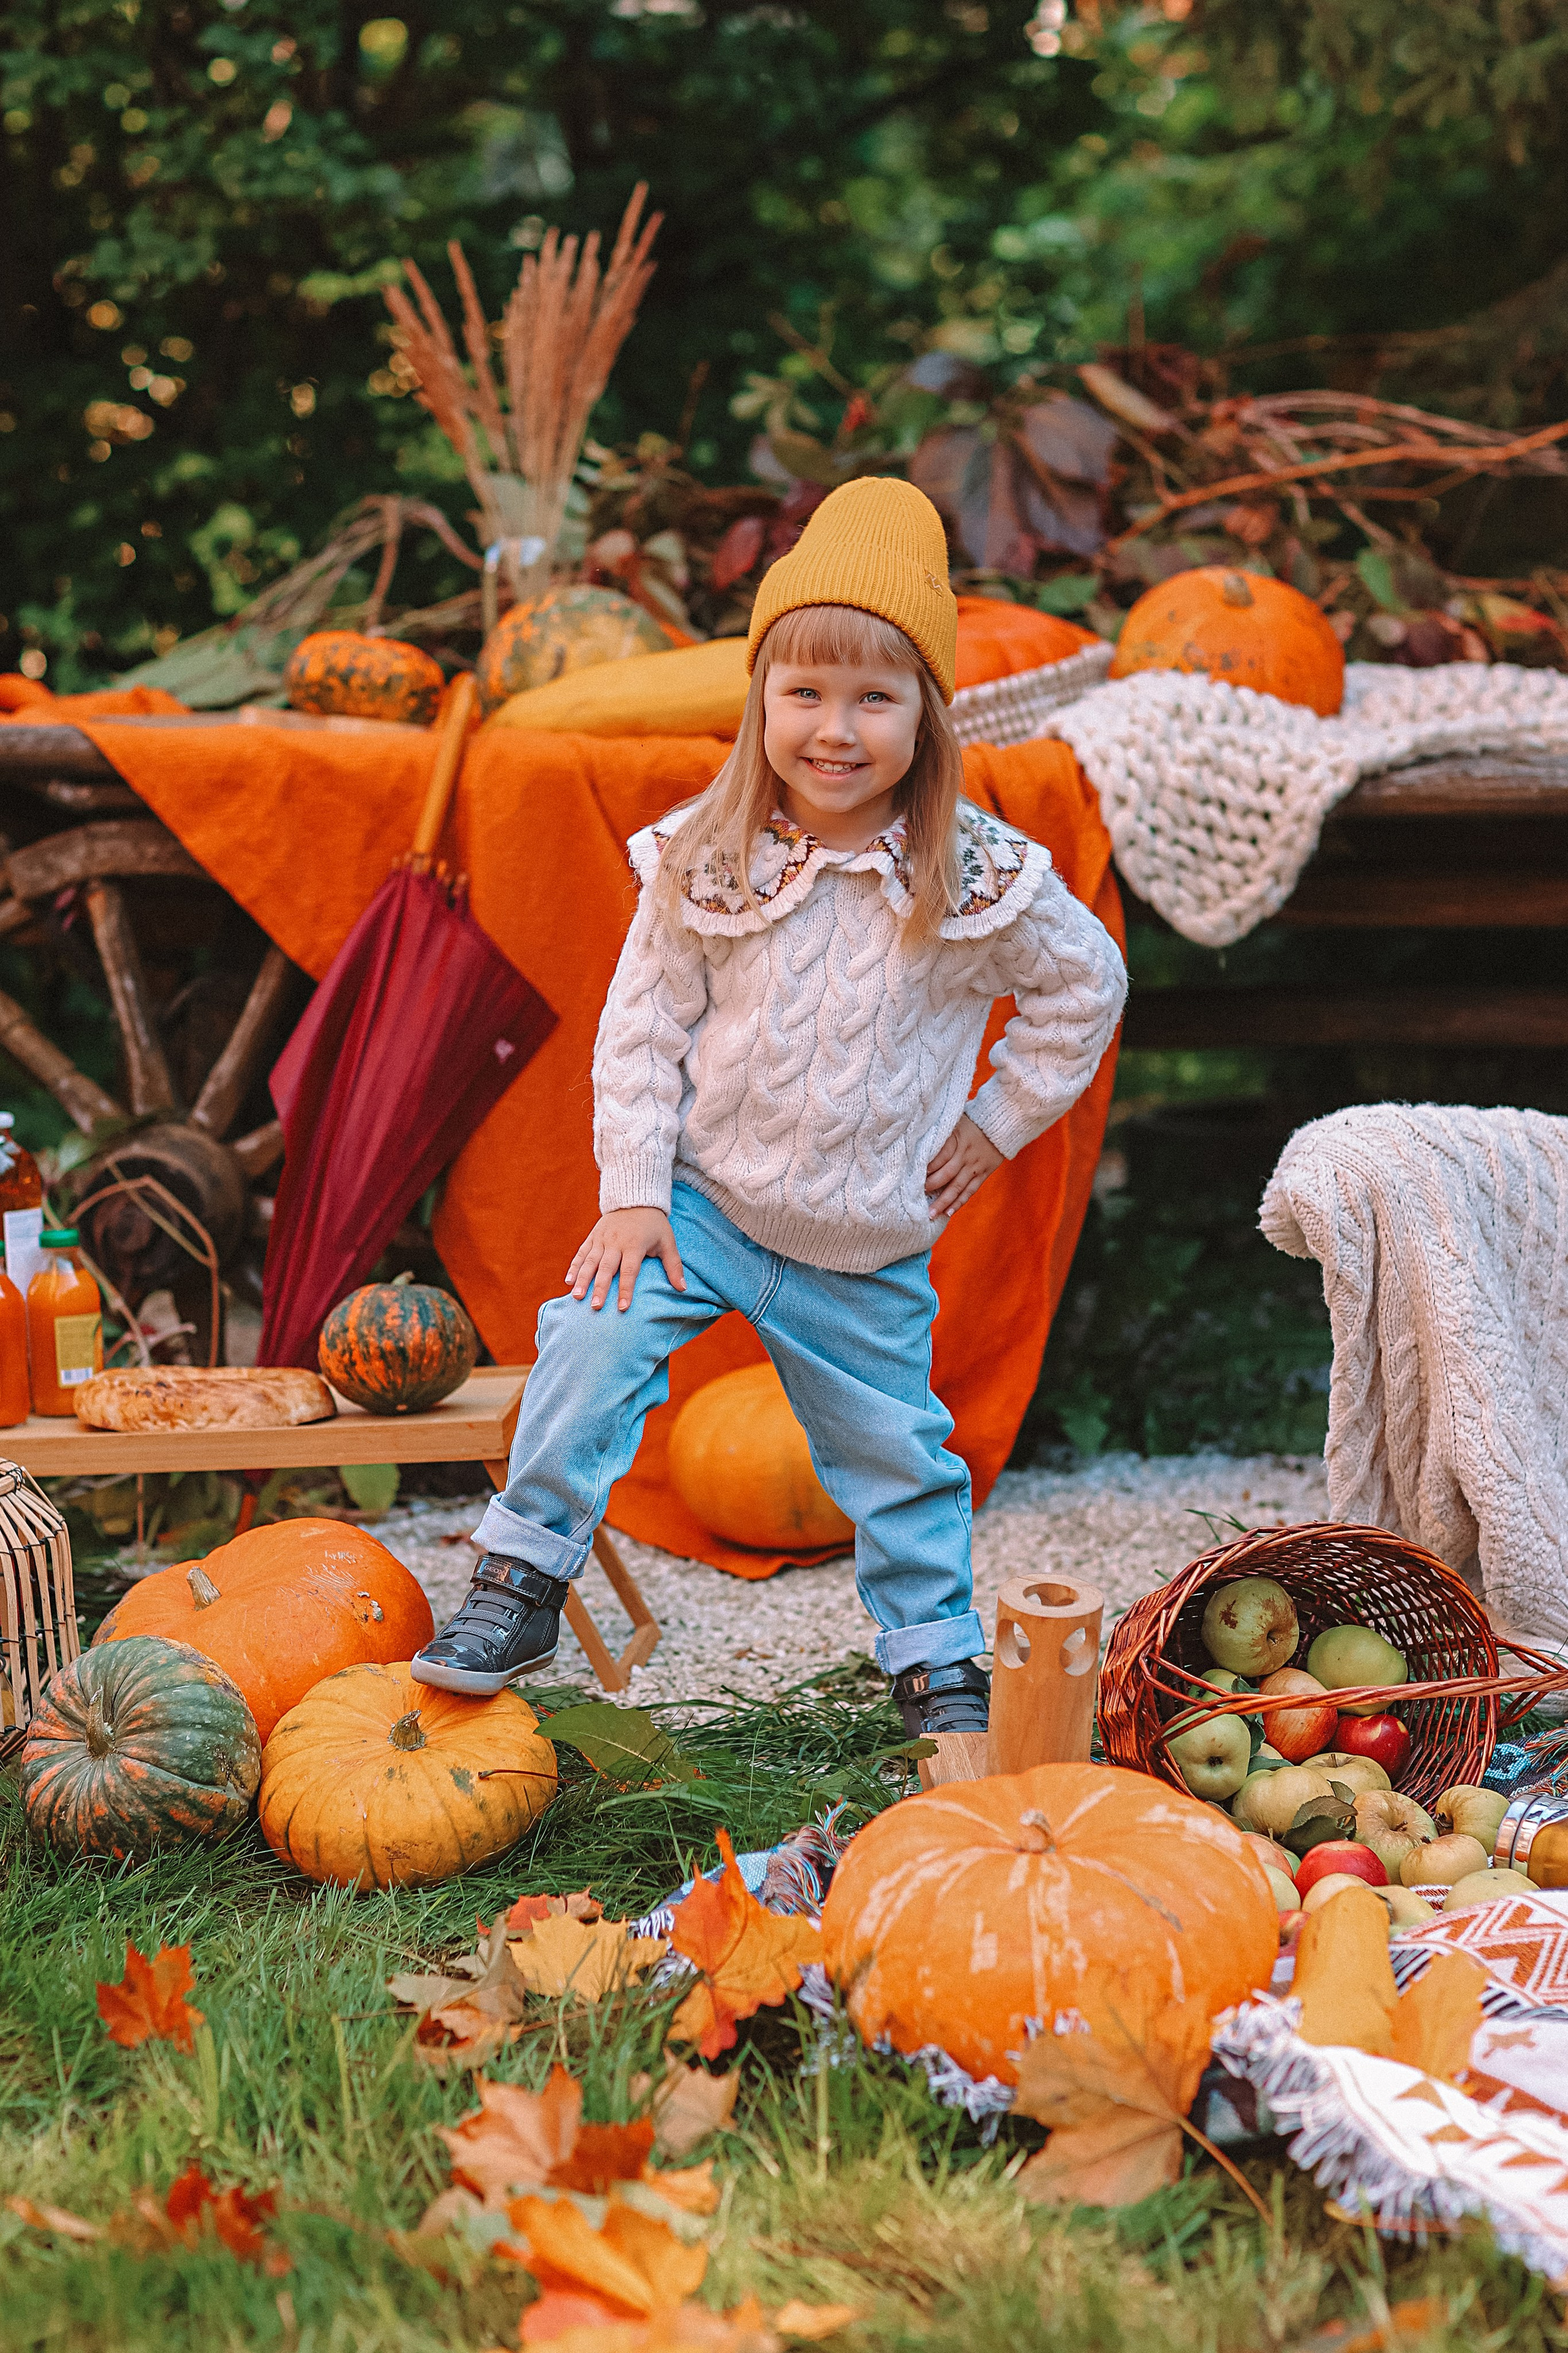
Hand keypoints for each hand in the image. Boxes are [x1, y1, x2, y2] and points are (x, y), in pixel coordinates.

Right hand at [566, 1207, 685, 1312]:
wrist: (635, 1198)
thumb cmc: (654, 1224)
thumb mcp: (668, 1242)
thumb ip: (674, 1266)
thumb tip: (682, 1289)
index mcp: (634, 1245)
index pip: (630, 1271)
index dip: (626, 1290)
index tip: (623, 1308)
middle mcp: (615, 1242)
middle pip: (606, 1268)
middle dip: (600, 1288)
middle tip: (595, 1307)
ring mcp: (602, 1238)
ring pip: (590, 1261)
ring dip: (583, 1279)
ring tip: (577, 1297)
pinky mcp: (593, 1236)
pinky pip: (581, 1252)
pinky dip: (574, 1266)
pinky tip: (568, 1281)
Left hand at [925, 1114, 1003, 1219]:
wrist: (1001, 1125)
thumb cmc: (972, 1122)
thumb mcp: (954, 1122)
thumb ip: (939, 1133)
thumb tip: (918, 1144)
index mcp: (957, 1139)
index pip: (939, 1156)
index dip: (926, 1168)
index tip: (912, 1176)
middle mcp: (965, 1154)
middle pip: (946, 1174)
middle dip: (931, 1186)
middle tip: (916, 1196)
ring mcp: (975, 1166)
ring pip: (957, 1186)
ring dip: (943, 1202)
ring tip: (930, 1215)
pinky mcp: (983, 1174)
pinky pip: (970, 1190)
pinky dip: (959, 1202)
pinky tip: (949, 1213)